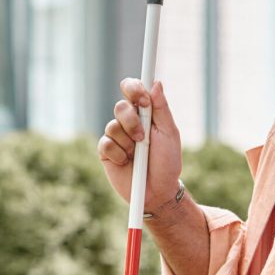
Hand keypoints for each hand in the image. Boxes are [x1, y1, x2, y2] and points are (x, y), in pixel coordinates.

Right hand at [97, 78, 182, 211]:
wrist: (158, 191)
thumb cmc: (167, 162)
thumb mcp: (169, 134)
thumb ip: (162, 109)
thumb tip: (156, 83)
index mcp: (144, 113)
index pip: (132, 89)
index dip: (134, 88)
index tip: (143, 100)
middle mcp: (128, 121)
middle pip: (120, 107)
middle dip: (132, 122)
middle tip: (143, 137)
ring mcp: (116, 136)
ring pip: (112, 126)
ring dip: (128, 142)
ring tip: (137, 155)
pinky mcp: (105, 151)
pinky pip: (106, 144)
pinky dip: (119, 154)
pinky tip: (126, 163)